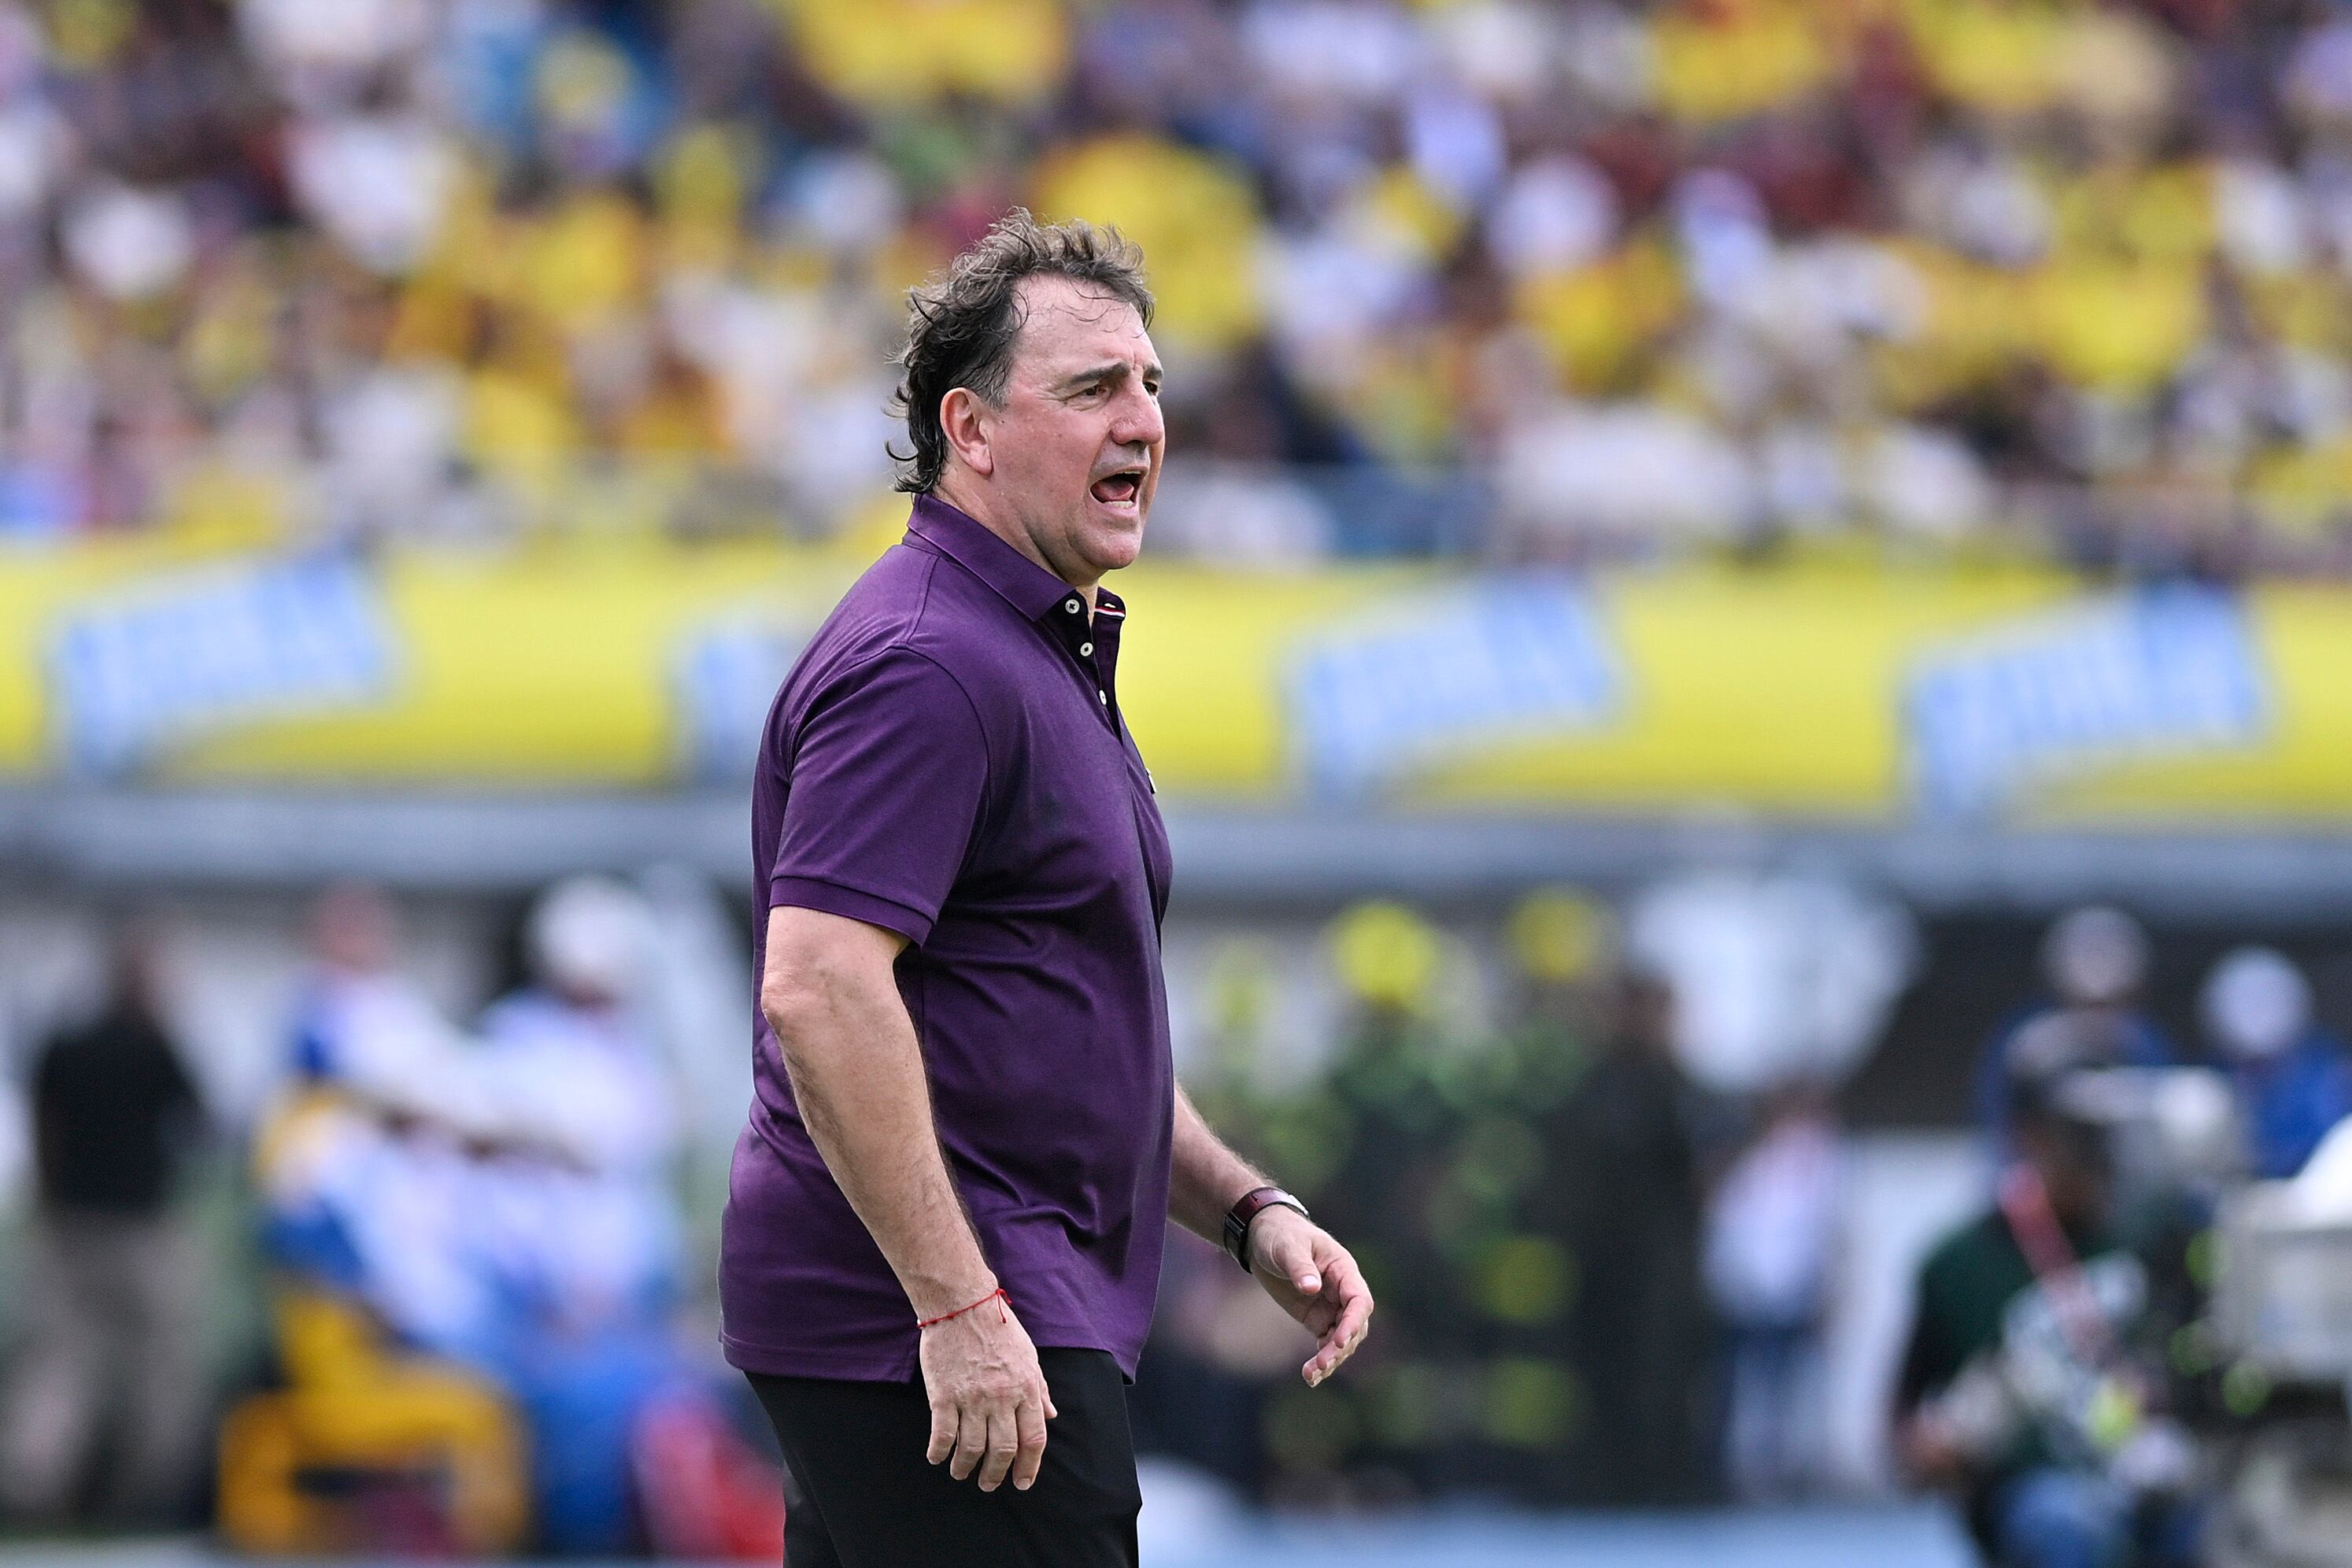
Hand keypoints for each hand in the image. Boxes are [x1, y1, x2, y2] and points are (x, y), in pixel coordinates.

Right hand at [918, 1289, 1056, 1491]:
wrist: (961, 1303)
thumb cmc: (998, 1327)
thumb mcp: (1029, 1355)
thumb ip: (1039, 1387)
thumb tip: (1051, 1415)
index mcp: (1025, 1388)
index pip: (1033, 1439)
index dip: (1029, 1466)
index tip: (1022, 1482)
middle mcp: (1001, 1397)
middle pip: (1003, 1450)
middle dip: (996, 1475)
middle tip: (989, 1484)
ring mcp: (971, 1398)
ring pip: (971, 1448)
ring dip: (965, 1468)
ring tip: (962, 1473)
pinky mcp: (943, 1395)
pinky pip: (942, 1434)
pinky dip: (939, 1452)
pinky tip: (937, 1457)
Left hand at [1246, 1208, 1372, 1386]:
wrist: (1262, 1237)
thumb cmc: (1280, 1234)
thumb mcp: (1288, 1247)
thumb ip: (1300, 1267)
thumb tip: (1313, 1288)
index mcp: (1343, 1270)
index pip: (1359, 1300)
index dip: (1352, 1322)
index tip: (1338, 1340)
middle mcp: (1343, 1291)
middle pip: (1353, 1326)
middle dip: (1340, 1347)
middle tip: (1320, 1365)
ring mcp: (1331, 1307)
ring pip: (1342, 1340)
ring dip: (1331, 1359)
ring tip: (1311, 1375)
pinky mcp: (1317, 1318)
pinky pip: (1326, 1344)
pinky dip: (1321, 1360)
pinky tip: (1311, 1377)